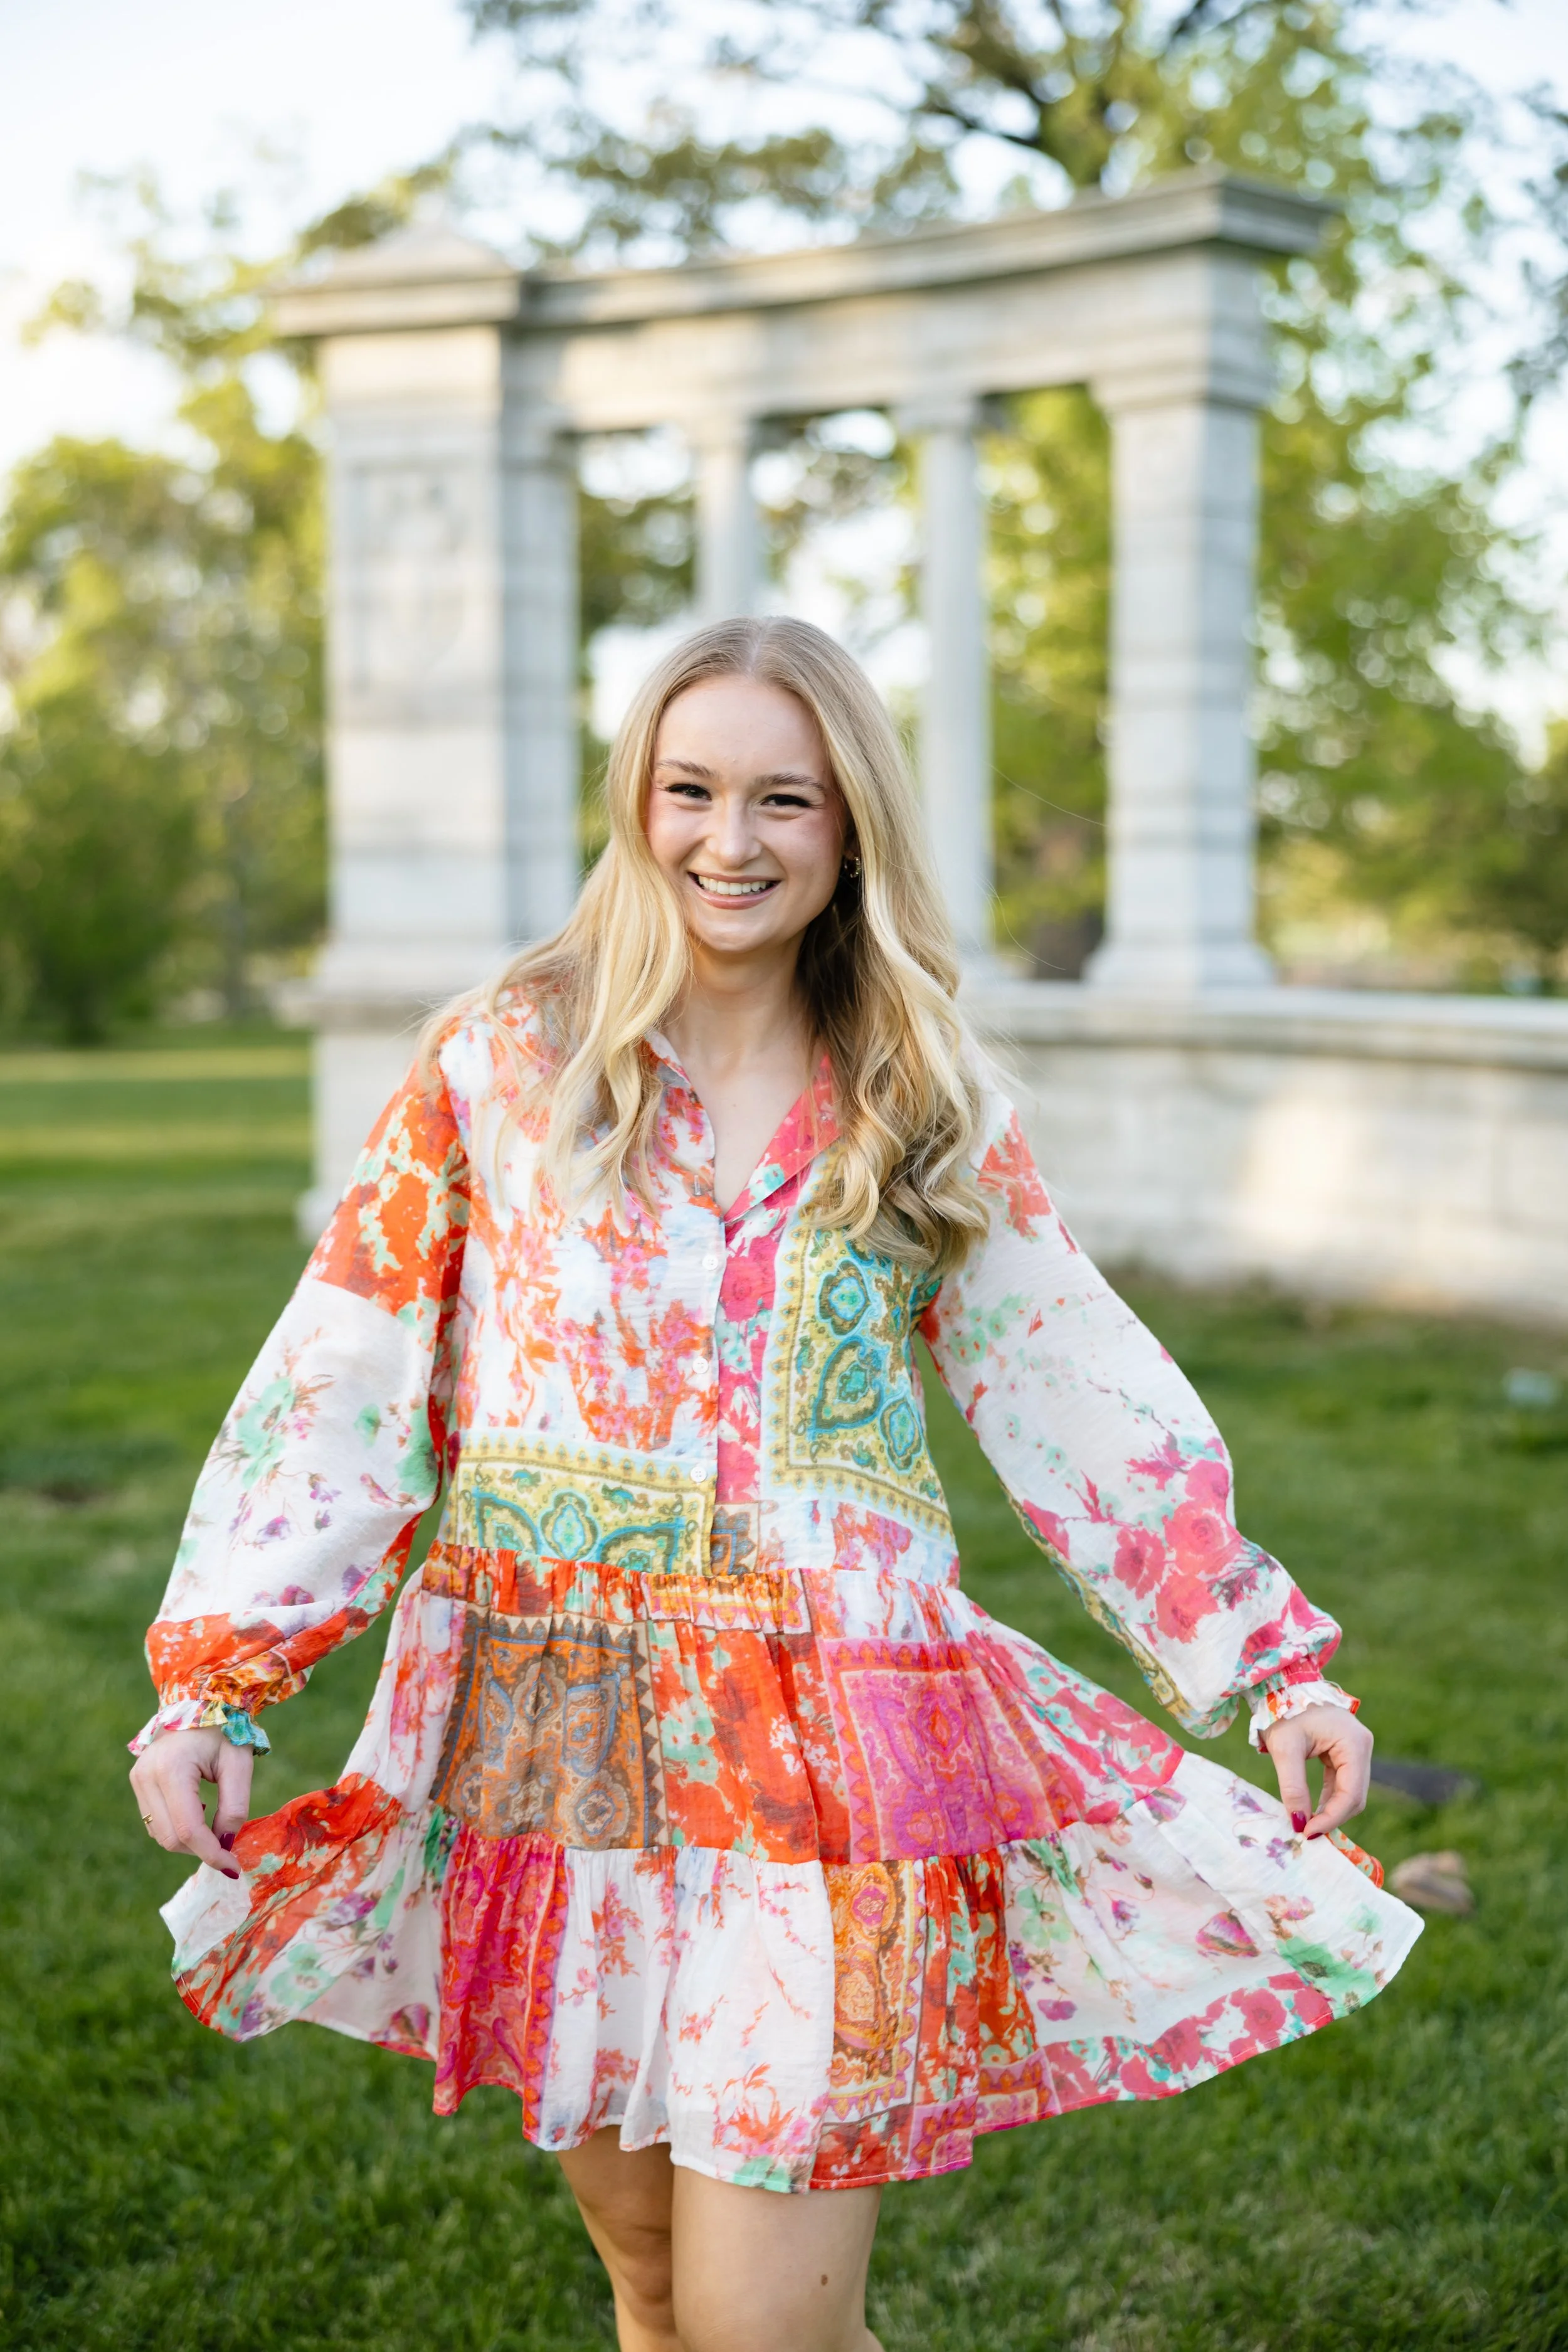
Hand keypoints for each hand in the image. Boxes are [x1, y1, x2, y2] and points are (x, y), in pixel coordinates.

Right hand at [130, 1727, 251, 1878]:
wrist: (200, 1701)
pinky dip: (177, 1828)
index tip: (233, 1867)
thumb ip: (235, 1807)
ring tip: (213, 1822)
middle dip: (200, 1849)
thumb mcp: (239, 1765)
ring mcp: (138, 1779)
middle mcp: (147, 1776)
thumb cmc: (226, 1730)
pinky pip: (155, 1822)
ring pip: (160, 1834)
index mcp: (172, 1769)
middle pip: (170, 1837)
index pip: (187, 1829)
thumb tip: (226, 1844)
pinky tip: (197, 1812)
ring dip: (188, 1841)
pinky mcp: (137, 1782)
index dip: (211, 1853)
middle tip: (228, 1845)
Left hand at [1261, 1703, 1371, 1839]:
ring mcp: (1356, 1750)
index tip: (1308, 1832)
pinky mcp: (1346, 1753)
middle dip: (1332, 1817)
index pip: (1351, 1793)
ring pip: (1351, 1792)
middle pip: (1355, 1796)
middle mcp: (1362, 1746)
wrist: (1282, 1686)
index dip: (1331, 1817)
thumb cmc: (1282, 1711)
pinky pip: (1342, 1784)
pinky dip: (1329, 1799)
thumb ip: (1293, 1787)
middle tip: (1306, 1832)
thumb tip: (1299, 1823)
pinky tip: (1312, 1811)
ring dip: (1331, 1811)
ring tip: (1307, 1824)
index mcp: (1354, 1742)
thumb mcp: (1284, 1748)